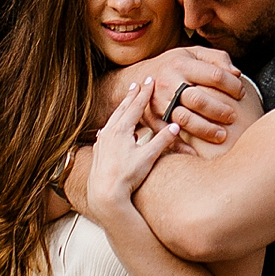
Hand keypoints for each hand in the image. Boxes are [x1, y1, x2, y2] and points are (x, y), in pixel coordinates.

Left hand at [72, 82, 183, 221]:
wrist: (104, 194)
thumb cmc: (126, 176)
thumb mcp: (148, 157)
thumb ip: (162, 140)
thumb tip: (176, 126)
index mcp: (121, 130)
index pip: (135, 106)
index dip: (144, 93)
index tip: (149, 81)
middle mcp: (109, 132)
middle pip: (122, 109)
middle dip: (131, 96)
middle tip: (136, 84)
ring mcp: (102, 142)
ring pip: (113, 119)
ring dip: (121, 108)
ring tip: (126, 101)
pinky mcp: (99, 152)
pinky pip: (106, 131)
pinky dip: (112, 125)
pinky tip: (109, 128)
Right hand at [148, 46, 245, 146]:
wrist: (139, 76)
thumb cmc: (174, 65)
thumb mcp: (194, 53)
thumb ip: (218, 59)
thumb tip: (236, 74)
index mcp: (181, 64)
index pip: (214, 75)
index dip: (232, 85)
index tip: (241, 93)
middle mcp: (168, 83)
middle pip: (199, 99)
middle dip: (219, 110)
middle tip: (232, 117)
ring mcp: (158, 102)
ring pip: (184, 119)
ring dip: (205, 130)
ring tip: (221, 135)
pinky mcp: (151, 118)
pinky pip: (166, 135)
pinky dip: (181, 146)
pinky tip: (196, 152)